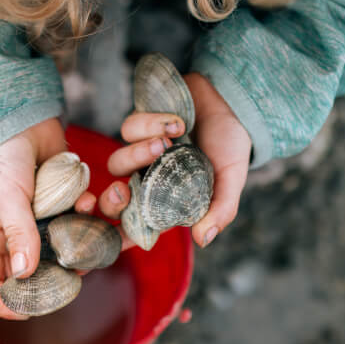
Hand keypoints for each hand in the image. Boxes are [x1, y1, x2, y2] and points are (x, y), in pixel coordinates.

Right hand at [0, 118, 96, 318]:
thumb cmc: (1, 156)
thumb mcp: (5, 195)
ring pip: (72, 248)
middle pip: (41, 275)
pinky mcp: (68, 204)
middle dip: (64, 272)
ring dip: (88, 237)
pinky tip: (95, 196)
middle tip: (80, 265)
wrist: (22, 116)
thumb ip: (19, 232)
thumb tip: (25, 273)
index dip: (4, 303)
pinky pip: (87, 221)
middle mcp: (21, 236)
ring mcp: (47, 221)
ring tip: (92, 213)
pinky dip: (96, 212)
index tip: (27, 311)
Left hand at [98, 72, 250, 247]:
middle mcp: (149, 179)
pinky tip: (178, 123)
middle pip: (114, 198)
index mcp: (167, 200)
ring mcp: (140, 153)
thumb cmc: (230, 146)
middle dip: (113, 199)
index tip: (122, 235)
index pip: (137, 225)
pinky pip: (130, 129)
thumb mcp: (232, 179)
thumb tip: (202, 240)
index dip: (122, 235)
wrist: (231, 102)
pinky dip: (152, 125)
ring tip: (166, 144)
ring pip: (118, 161)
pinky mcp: (138, 126)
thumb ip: (220, 209)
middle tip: (124, 190)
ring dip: (138, 154)